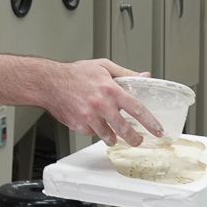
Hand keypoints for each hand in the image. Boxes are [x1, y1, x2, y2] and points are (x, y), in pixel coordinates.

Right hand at [39, 59, 163, 146]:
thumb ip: (126, 73)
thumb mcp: (103, 66)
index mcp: (110, 89)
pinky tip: (94, 122)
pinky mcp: (79, 125)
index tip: (157, 130)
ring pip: (108, 136)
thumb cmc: (75, 73)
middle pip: (125, 130)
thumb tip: (144, 75)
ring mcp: (89, 117)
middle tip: (138, 140)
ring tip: (116, 134)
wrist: (49, 82)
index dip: (150, 122)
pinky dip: (96, 130)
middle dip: (134, 139)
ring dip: (114, 138)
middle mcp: (101, 105)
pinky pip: (93, 133)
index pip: (137, 108)